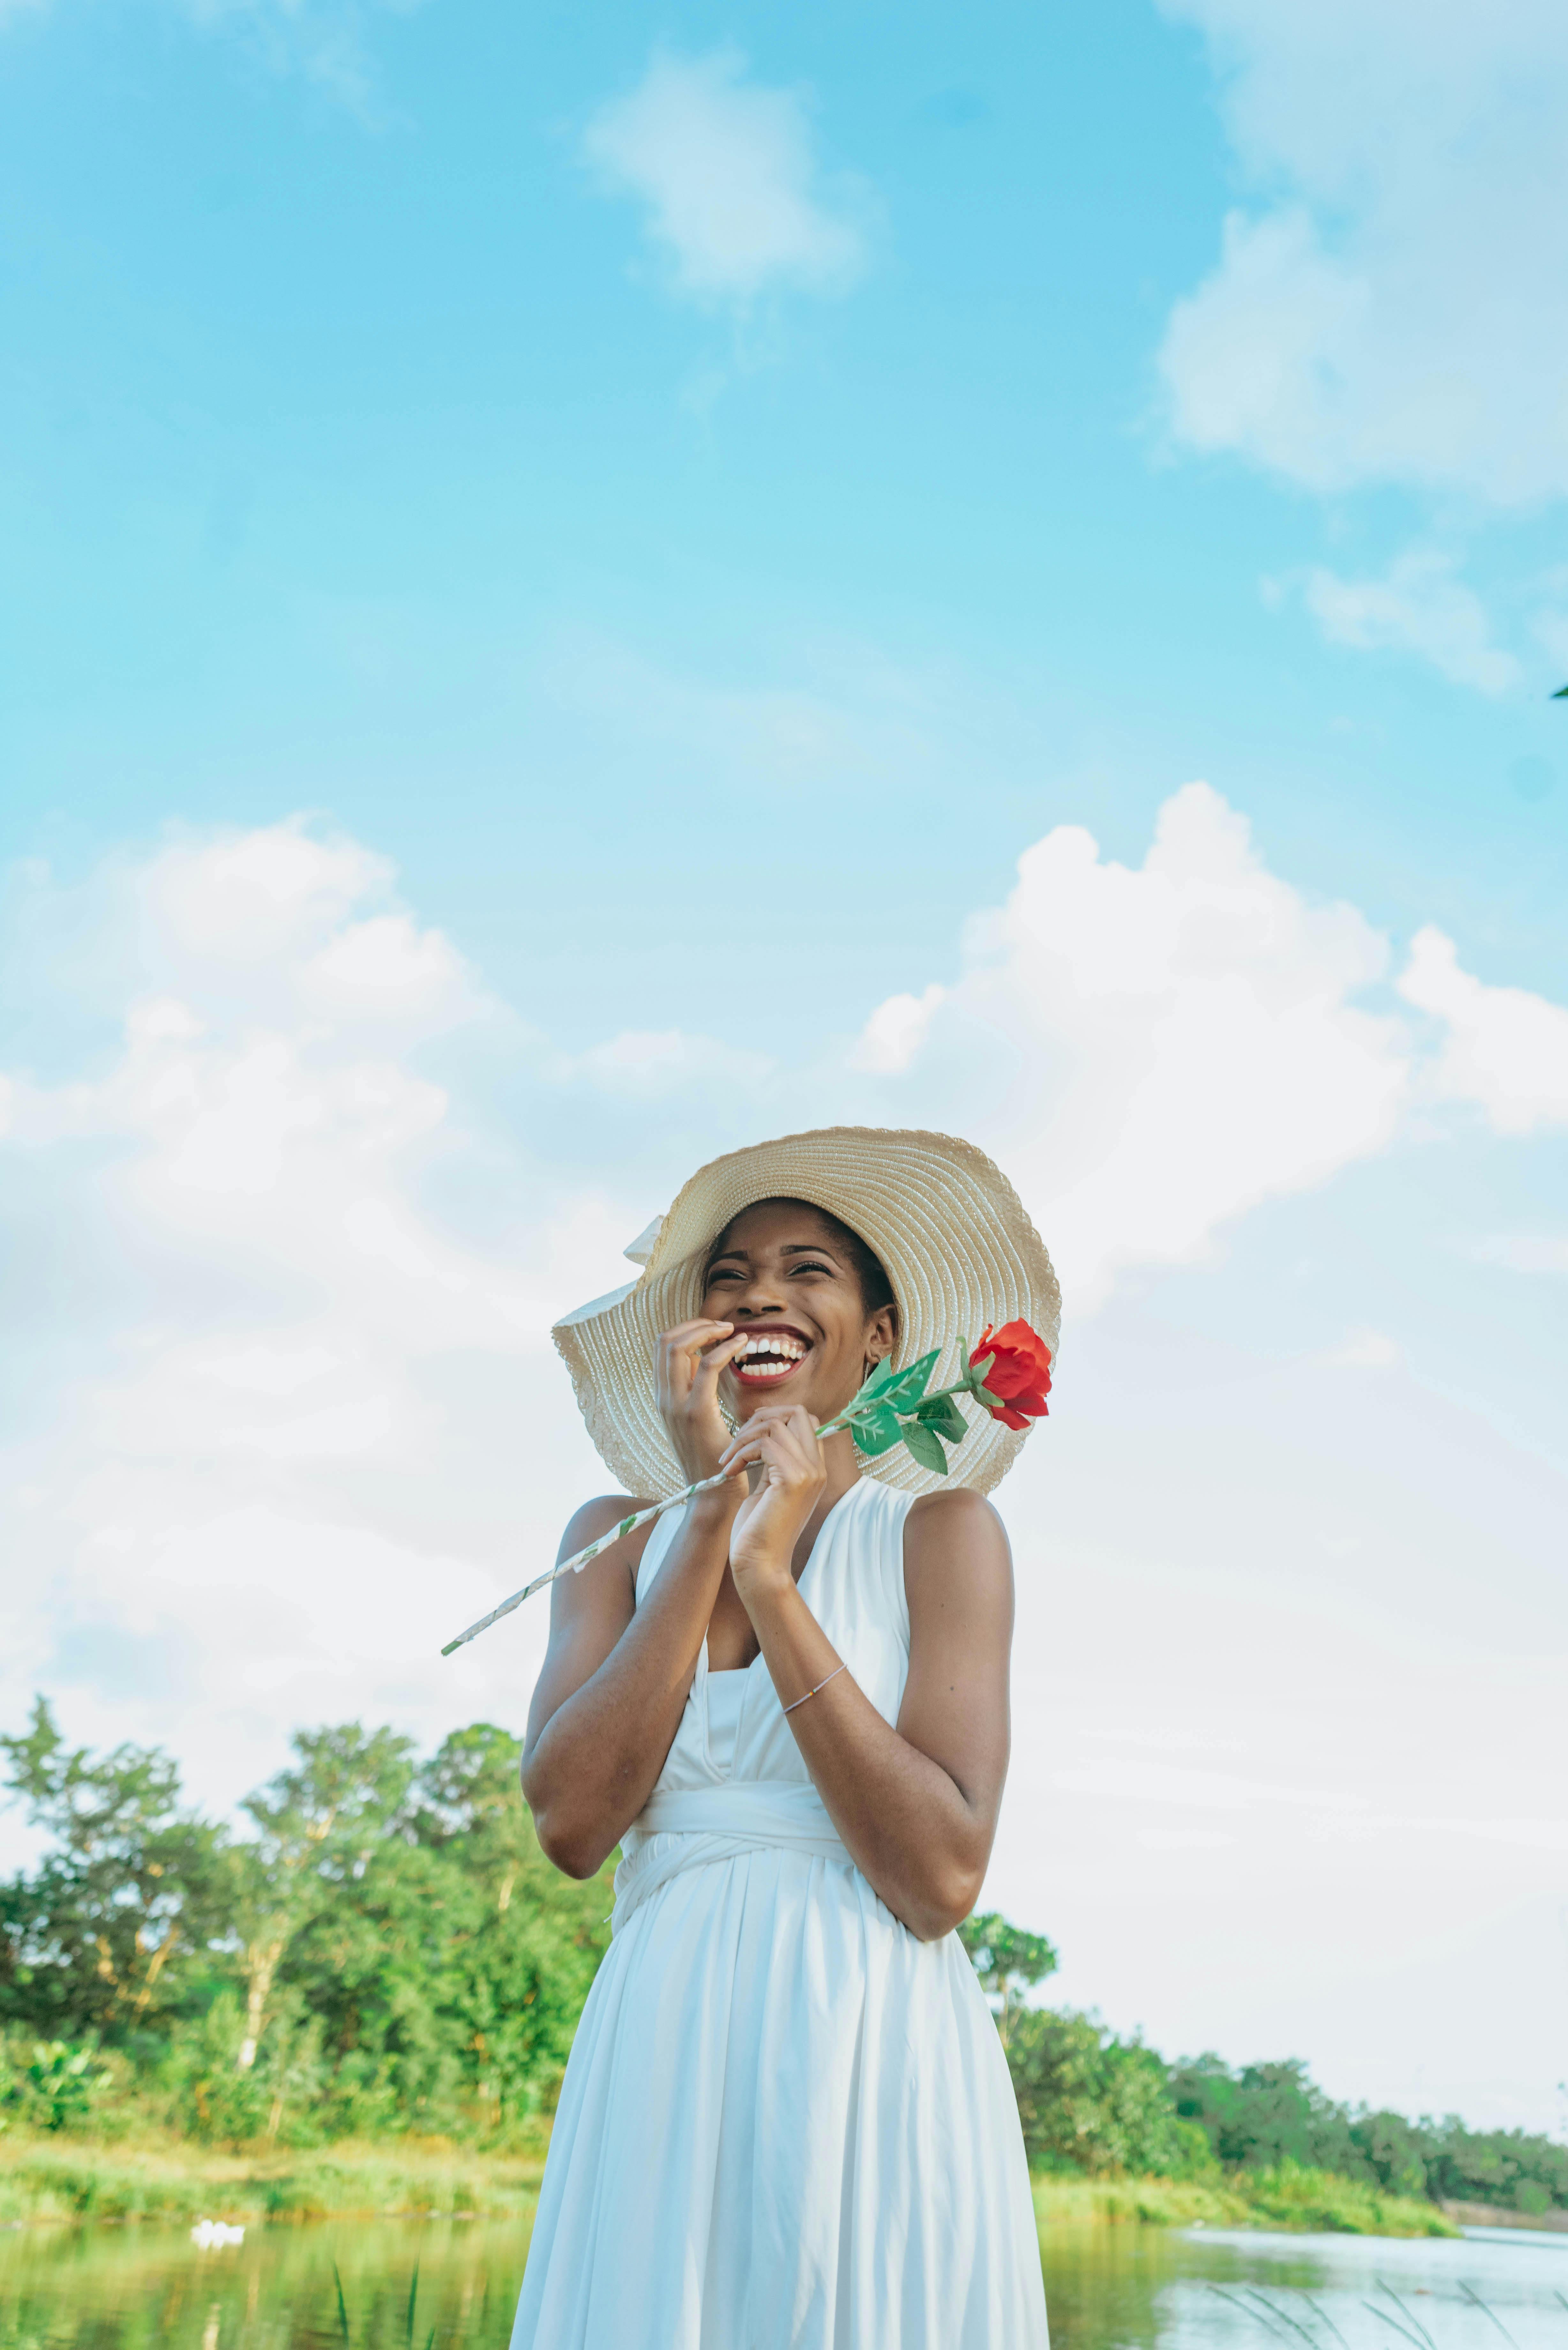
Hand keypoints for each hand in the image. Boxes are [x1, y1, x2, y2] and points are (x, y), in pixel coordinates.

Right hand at [655, 1319, 748, 1483]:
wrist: (713, 1493)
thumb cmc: (712, 1454)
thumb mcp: (695, 1416)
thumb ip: (693, 1387)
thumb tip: (700, 1357)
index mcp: (662, 1397)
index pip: (661, 1347)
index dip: (686, 1329)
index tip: (713, 1329)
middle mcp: (662, 1398)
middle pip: (664, 1340)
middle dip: (695, 1323)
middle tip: (723, 1326)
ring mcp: (675, 1405)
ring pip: (678, 1346)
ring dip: (707, 1329)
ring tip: (731, 1331)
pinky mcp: (696, 1413)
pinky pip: (707, 1366)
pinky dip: (725, 1348)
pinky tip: (742, 1344)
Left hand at [718, 1406, 826, 1604]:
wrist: (759, 1564)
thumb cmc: (758, 1528)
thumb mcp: (769, 1485)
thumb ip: (773, 1458)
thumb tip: (760, 1426)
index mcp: (814, 1468)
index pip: (805, 1419)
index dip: (774, 1418)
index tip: (748, 1437)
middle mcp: (817, 1468)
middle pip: (797, 1412)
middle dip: (761, 1418)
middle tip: (738, 1441)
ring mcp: (809, 1473)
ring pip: (775, 1424)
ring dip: (743, 1437)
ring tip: (728, 1460)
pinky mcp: (793, 1479)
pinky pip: (763, 1443)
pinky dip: (740, 1452)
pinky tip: (729, 1472)